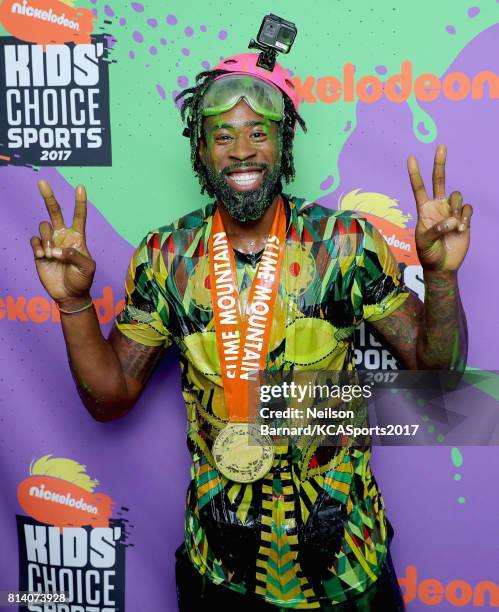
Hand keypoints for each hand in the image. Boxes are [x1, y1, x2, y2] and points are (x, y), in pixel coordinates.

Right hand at [30, 181, 95, 303]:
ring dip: (46, 239)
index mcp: (78, 237)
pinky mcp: (39, 251)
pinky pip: (34, 240)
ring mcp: (50, 242)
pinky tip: (42, 257)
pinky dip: (37, 247)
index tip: (80, 187)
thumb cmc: (82, 280)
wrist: (69, 294)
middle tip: (42, 182)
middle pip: (55, 211)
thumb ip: (75, 255)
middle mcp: (63, 236)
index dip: (80, 202)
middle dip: (48, 197)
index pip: (79, 216)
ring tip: (50, 254)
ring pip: (43, 227)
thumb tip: (57, 249)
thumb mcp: (87, 268)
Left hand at [408, 144, 472, 271]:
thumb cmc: (428, 253)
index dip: (415, 174)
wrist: (442, 265)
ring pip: (457, 196)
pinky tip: (460, 230)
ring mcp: (451, 210)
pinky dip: (464, 218)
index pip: (418, 188)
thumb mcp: (424, 242)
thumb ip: (435, 229)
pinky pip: (467, 209)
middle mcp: (438, 206)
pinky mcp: (464, 217)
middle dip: (439, 163)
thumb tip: (452, 219)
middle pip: (439, 180)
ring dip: (455, 210)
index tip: (411, 158)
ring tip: (453, 228)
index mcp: (424, 209)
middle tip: (441, 146)